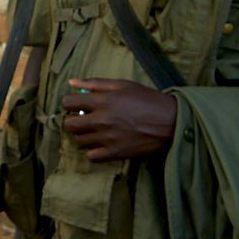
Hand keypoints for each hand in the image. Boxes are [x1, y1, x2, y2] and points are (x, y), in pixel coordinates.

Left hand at [61, 78, 176, 161]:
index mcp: (102, 101)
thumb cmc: (146, 99)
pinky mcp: (116, 153)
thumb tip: (72, 82)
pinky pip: (92, 156)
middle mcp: (102, 120)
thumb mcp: (121, 84)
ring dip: (83, 135)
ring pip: (79, 141)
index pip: (68, 102)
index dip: (68, 103)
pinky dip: (93, 151)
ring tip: (93, 131)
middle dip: (72, 120)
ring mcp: (108, 138)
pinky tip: (100, 144)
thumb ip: (94, 83)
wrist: (170, 121)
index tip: (75, 104)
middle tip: (82, 119)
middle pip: (70, 125)